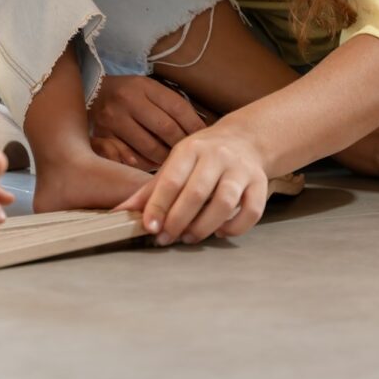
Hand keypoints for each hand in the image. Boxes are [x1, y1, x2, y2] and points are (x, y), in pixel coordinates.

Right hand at [89, 76, 207, 169]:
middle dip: (182, 145)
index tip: (204, 139)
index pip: (177, 108)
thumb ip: (171, 106)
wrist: (92, 93)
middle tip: (192, 156)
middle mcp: (127, 100)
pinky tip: (154, 165)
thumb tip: (200, 131)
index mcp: (144, 86)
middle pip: (166, 129)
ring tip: (175, 163)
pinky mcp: (102, 137)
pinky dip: (146, 164)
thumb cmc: (130, 95)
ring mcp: (113, 119)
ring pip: (150, 147)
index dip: (195, 126)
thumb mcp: (149, 90)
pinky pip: (131, 158)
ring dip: (166, 159)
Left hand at [115, 122, 268, 245]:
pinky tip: (220, 232)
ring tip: (189, 237)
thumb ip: (149, 190)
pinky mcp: (260, 184)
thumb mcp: (174, 164)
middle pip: (197, 193)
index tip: (149, 227)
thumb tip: (118, 212)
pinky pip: (251, 212)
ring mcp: (241, 170)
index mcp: (191, 149)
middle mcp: (217, 156)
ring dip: (204, 227)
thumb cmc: (202, 157)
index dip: (158, 206)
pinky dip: (235, 227)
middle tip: (166, 238)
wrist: (245, 140)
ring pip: (225, 203)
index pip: (172, 180)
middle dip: (178, 220)